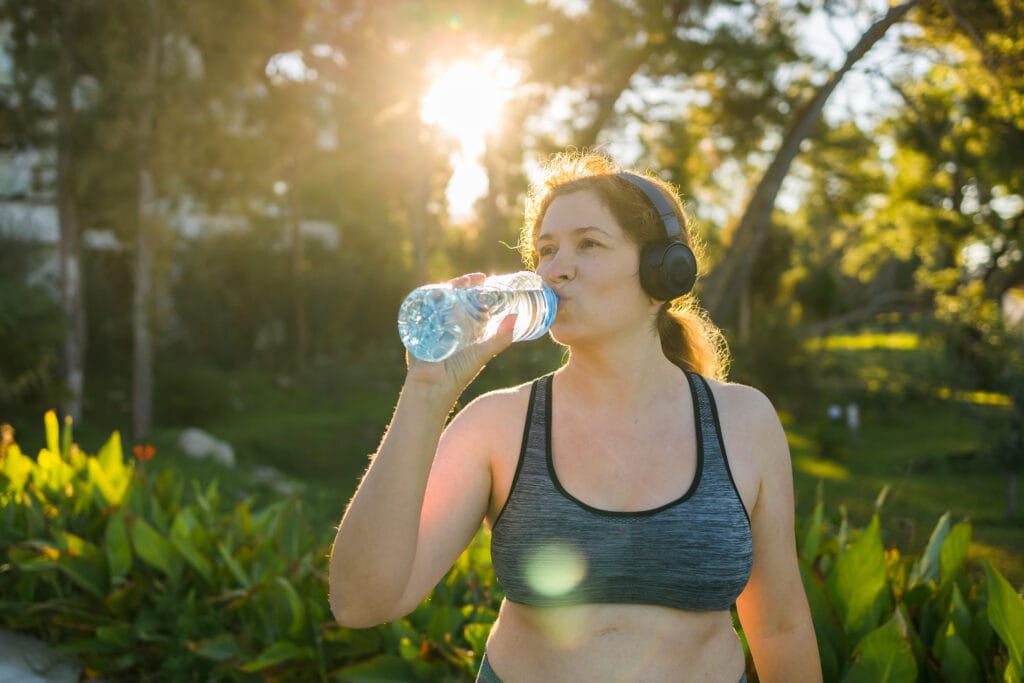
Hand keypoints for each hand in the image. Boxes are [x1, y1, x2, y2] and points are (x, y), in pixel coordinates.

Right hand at [404, 272, 517, 403]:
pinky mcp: (417, 328)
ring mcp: (431, 325)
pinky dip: (425, 298)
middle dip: (462, 285)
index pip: (469, 302)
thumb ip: (500, 338)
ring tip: (456, 283)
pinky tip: (434, 291)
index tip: (484, 278)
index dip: (475, 289)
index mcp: (463, 329)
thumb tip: (517, 317)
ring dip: (445, 289)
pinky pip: (420, 309)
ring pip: (437, 300)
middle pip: (453, 297)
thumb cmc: (458, 374)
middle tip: (474, 278)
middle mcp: (448, 324)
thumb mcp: (482, 353)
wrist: (432, 388)